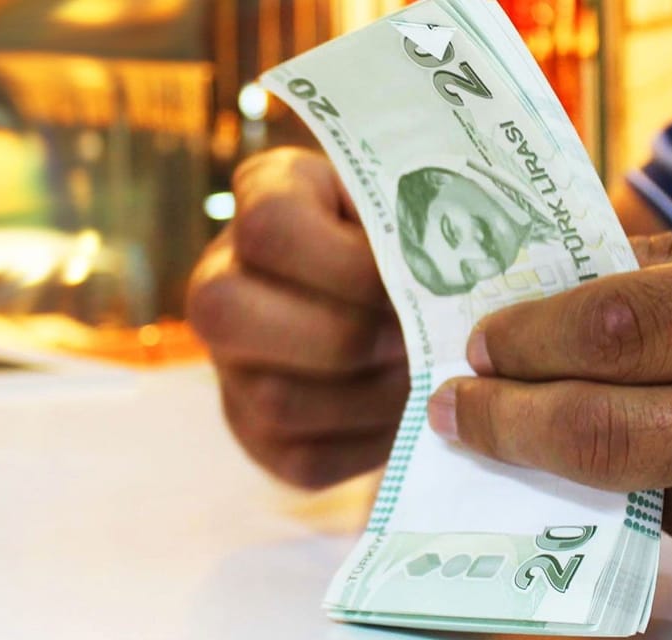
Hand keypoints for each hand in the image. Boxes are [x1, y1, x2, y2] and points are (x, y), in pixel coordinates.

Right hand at [188, 148, 408, 488]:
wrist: (397, 295)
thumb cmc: (415, 237)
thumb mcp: (413, 204)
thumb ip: (419, 230)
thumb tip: (451, 288)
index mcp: (265, 196)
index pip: (268, 228)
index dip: (347, 265)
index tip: (412, 280)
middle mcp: (220, 280)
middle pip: (233, 315)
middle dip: (347, 336)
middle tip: (414, 339)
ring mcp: (229, 365)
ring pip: (277, 399)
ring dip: (370, 398)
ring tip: (423, 376)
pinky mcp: (255, 434)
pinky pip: (304, 459)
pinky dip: (369, 445)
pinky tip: (405, 412)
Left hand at [428, 168, 671, 607]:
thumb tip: (570, 287)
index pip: (634, 325)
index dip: (535, 337)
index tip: (484, 341)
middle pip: (614, 434)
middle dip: (508, 422)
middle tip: (457, 406)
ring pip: (638, 494)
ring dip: (556, 461)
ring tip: (514, 425)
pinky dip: (634, 491)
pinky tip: (610, 459)